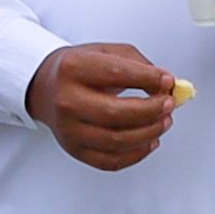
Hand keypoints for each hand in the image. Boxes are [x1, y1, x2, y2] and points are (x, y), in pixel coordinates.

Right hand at [27, 41, 184, 170]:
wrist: (44, 88)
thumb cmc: (78, 69)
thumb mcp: (104, 52)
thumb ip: (138, 64)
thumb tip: (166, 83)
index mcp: (73, 68)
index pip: (117, 74)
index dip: (148, 79)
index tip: (167, 81)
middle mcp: (67, 100)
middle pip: (117, 113)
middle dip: (152, 110)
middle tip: (169, 104)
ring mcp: (69, 129)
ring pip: (117, 140)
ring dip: (149, 132)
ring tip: (163, 121)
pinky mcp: (75, 150)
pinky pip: (111, 161)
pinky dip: (137, 153)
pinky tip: (149, 141)